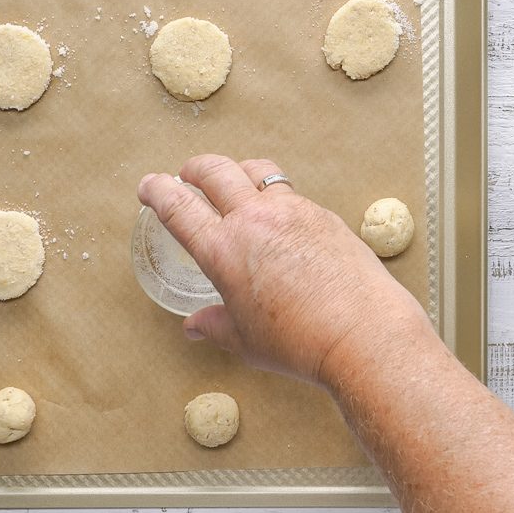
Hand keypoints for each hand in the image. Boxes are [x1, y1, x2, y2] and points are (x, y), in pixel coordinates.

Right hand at [137, 154, 429, 385]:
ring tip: (234, 183)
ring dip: (237, 171)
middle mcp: (255, 221)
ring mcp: (292, 211)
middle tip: (187, 176)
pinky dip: (275, 196)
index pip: (178, 207)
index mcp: (223, 250)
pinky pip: (291, 192)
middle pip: (215, 170)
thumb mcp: (246, 340)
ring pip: (257, 171)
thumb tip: (195, 326)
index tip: (150, 186)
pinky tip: (280, 217)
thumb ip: (216, 325)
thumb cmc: (302, 344)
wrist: (364, 334)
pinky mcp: (322, 214)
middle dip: (194, 168)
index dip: (157, 191)